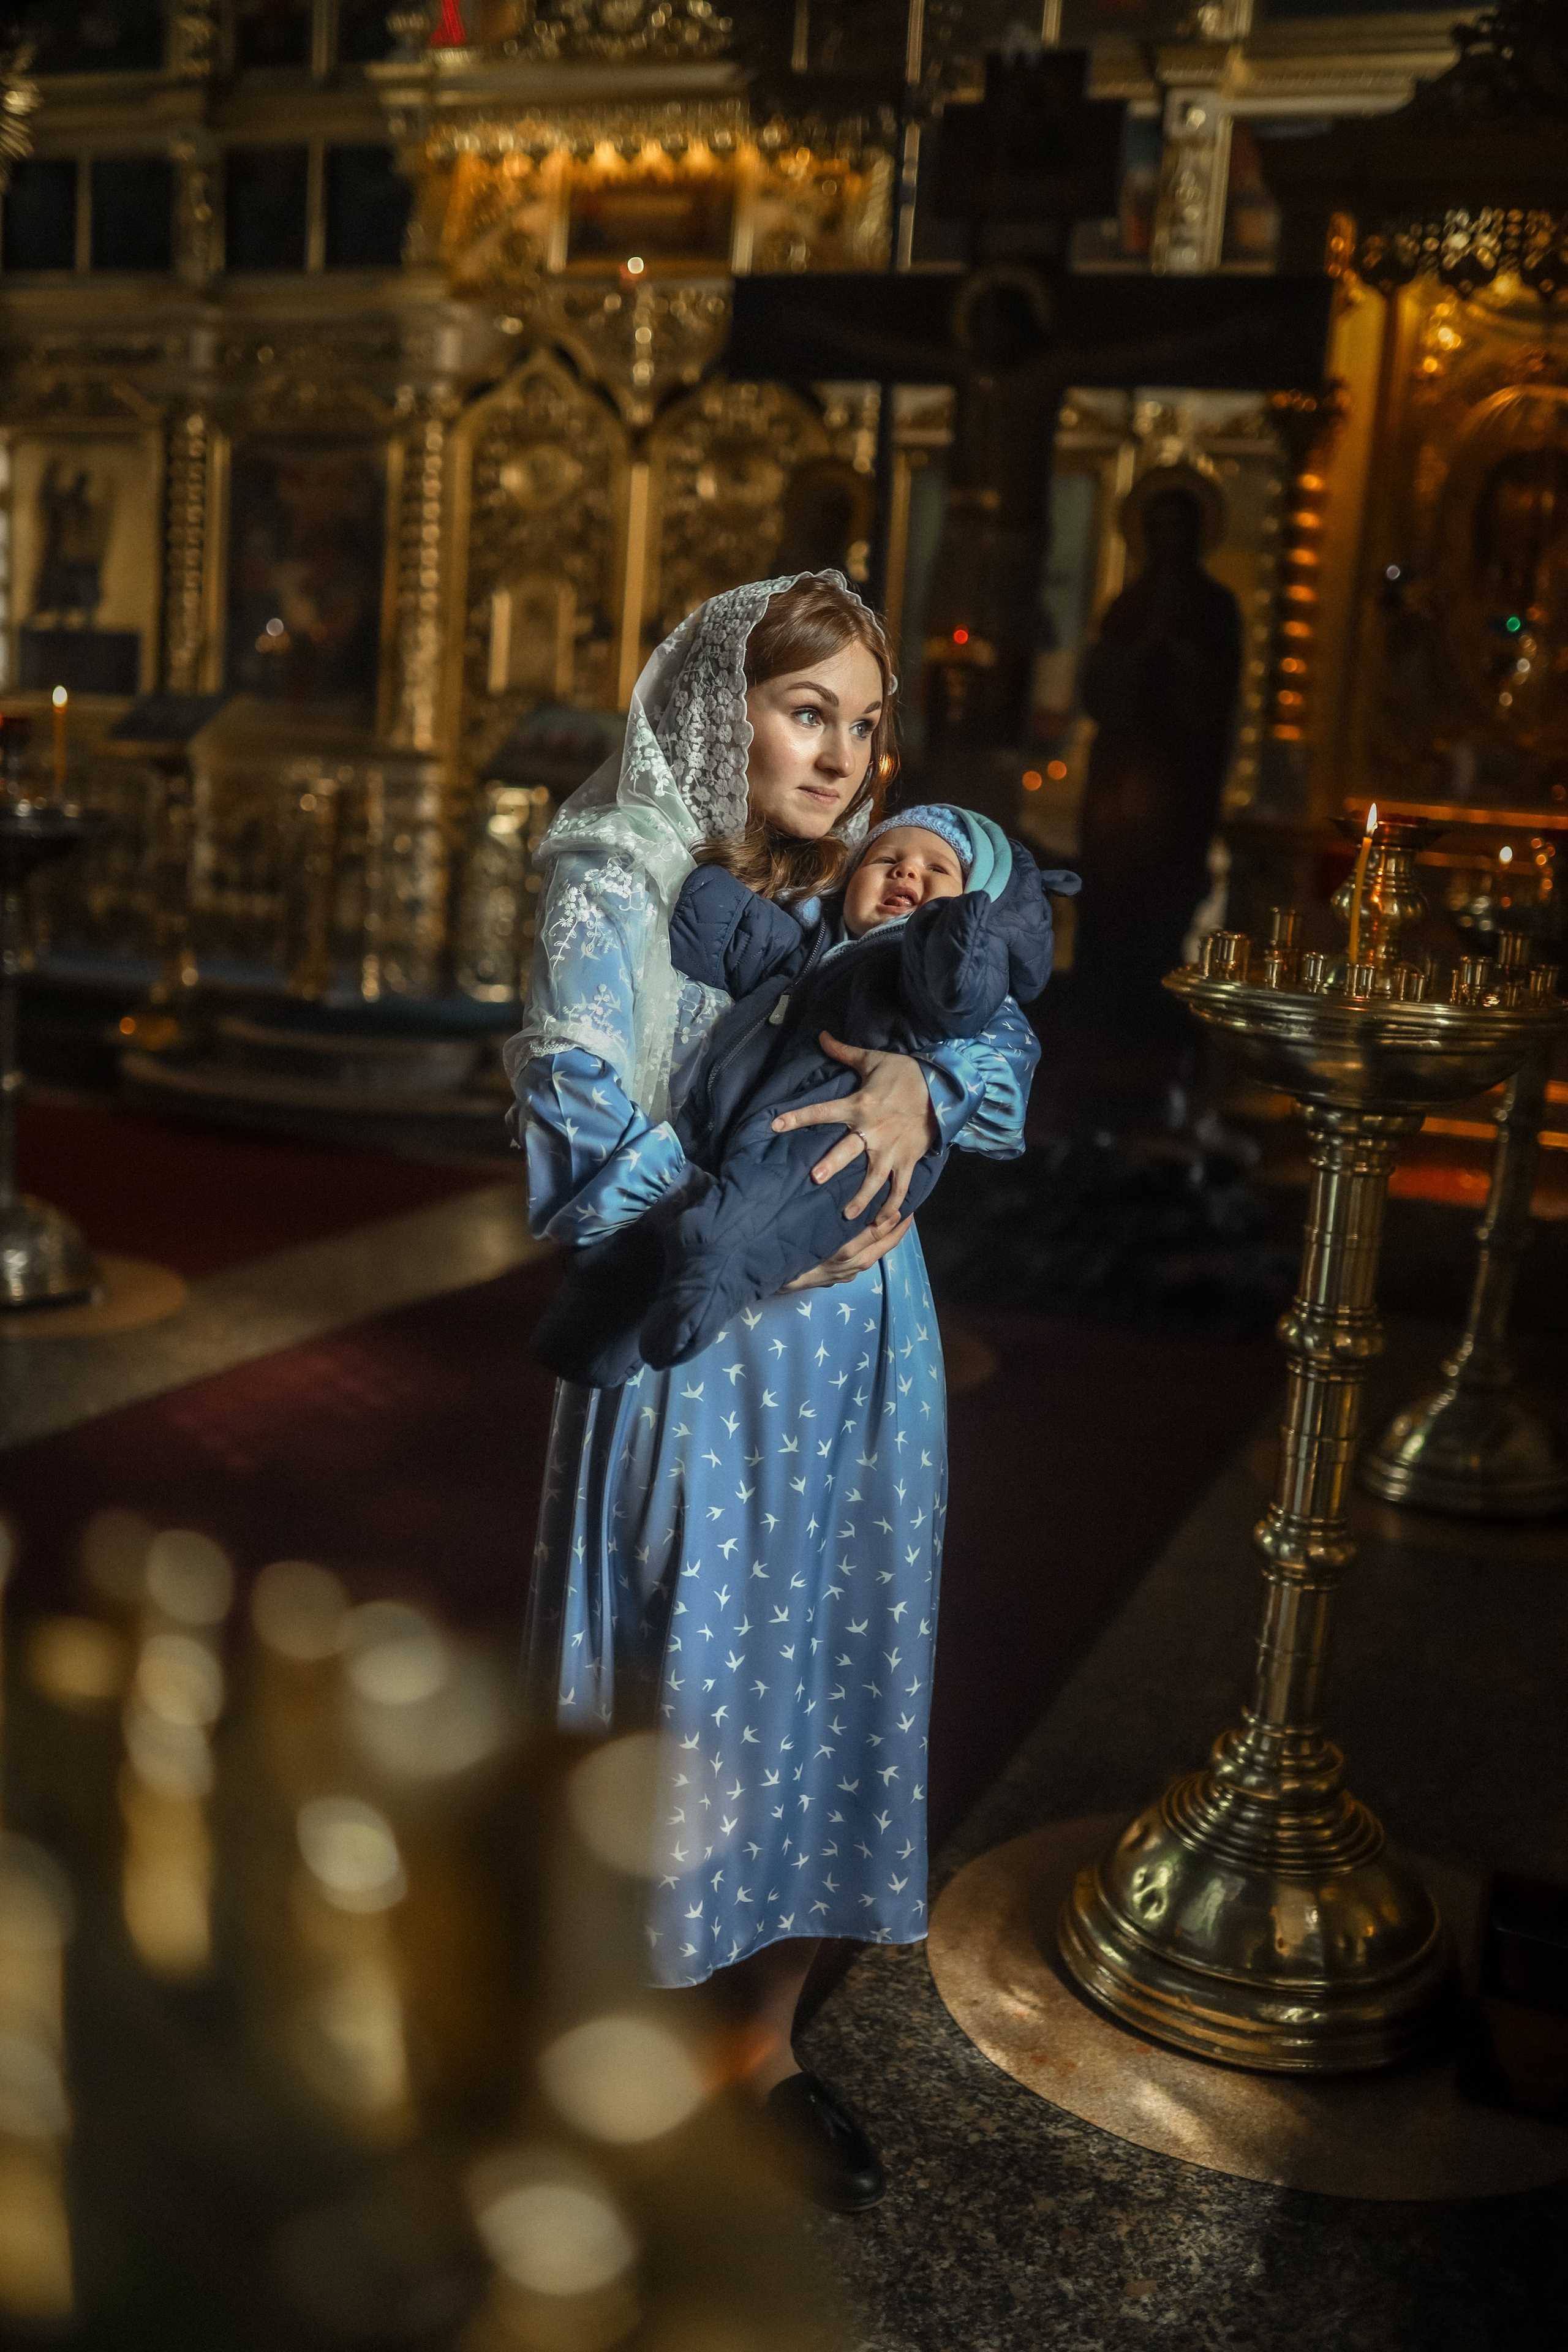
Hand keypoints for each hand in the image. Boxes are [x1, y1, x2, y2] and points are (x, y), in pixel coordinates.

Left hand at [770, 1035, 939, 1219]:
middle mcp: (873, 1130)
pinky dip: (892, 1207)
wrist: (943, 1086)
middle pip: (847, 1150)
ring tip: (846, 1214)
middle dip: (832, 1164)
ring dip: (861, 1197)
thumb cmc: (904, 1073)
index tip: (776, 1124)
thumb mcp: (873, 1059)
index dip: (798, 1116)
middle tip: (815, 1178)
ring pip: (874, 1178)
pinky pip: (899, 1188)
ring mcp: (891, 1149)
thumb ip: (843, 1051)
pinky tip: (881, 1224)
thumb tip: (820, 1034)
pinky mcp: (908, 1160)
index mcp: (859, 1105)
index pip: (823, 1111)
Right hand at [780, 1212, 912, 1290]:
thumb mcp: (815, 1235)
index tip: (907, 1200)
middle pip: (885, 1243)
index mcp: (850, 1252)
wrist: (775, 1279)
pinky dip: (873, 1244)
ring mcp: (849, 1272)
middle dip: (899, 1227)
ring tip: (894, 1218)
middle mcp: (854, 1264)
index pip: (881, 1230)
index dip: (896, 1216)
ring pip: (876, 1251)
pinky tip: (870, 1235)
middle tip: (910, 1208)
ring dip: (887, 1236)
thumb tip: (860, 1204)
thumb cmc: (793, 1253)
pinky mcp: (843, 1276)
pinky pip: (865, 1257)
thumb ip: (836, 1220)